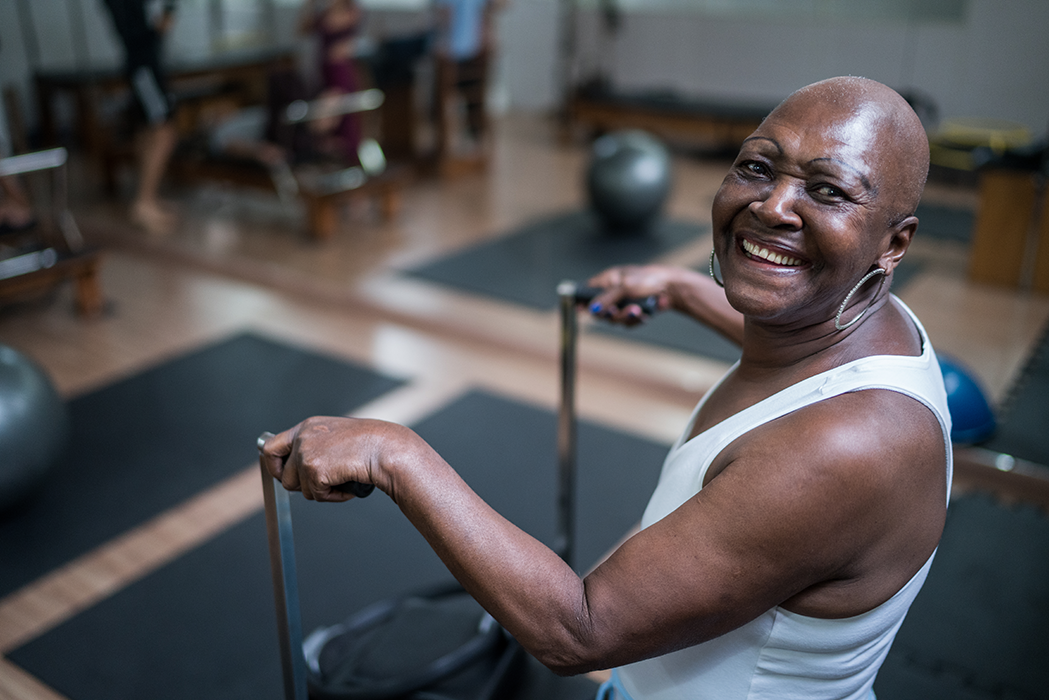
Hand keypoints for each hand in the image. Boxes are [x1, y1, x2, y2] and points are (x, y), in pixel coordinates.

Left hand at [258, 416, 423, 501]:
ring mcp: (306, 453)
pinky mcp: (313, 469)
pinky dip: (333, 496)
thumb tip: (301, 470)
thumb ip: (316, 447)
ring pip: (298, 488)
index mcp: (307, 426)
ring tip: (342, 481)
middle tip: (318, 486)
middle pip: (282, 474)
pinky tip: (347, 485)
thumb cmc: (370, 445)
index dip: (274, 466)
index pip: (271, 446)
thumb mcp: (336, 438)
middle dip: (298, 485)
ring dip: (320, 491)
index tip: (282, 475)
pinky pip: (315, 495)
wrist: (386, 449)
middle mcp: (303, 437)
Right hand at [585, 265, 675, 325]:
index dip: (581, 300)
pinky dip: (635, 320)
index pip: (588, 291)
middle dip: (609, 312)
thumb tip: (592, 309)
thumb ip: (606, 298)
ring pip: (614, 319)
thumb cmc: (647, 279)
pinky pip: (627, 323)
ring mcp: (623, 303)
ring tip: (636, 310)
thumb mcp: (624, 286)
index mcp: (607, 280)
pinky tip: (643, 313)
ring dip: (625, 316)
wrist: (671, 288)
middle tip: (615, 310)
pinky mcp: (633, 313)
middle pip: (599, 310)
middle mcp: (613, 293)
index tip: (578, 308)